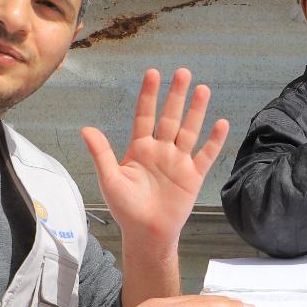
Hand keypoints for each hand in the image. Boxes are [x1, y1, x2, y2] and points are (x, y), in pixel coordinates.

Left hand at [81, 68, 228, 245]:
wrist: (147, 233)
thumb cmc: (125, 209)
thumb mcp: (110, 179)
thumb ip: (101, 153)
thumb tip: (86, 129)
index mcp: (139, 149)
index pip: (145, 115)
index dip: (149, 95)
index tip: (153, 74)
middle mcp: (161, 150)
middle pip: (170, 117)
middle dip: (176, 95)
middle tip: (183, 72)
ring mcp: (179, 162)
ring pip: (189, 131)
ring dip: (196, 111)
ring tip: (203, 89)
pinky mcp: (193, 176)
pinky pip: (205, 155)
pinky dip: (214, 140)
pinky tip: (220, 123)